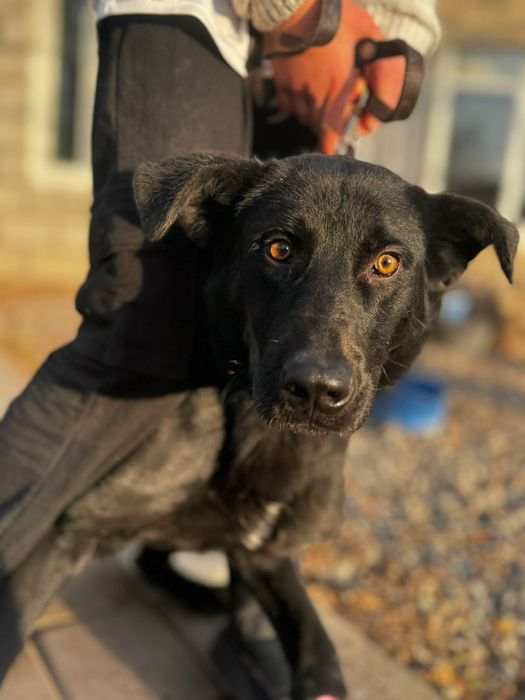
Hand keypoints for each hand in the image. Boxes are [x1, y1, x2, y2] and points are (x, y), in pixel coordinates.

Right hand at [269, 0, 405, 153]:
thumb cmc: (335, 17)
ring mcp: (297, 90)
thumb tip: (383, 96)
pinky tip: (306, 90)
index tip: (336, 147)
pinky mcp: (282, 83)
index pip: (335, 132)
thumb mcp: (368, 35)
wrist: (296, 6)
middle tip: (337, 116)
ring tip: (323, 97)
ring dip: (316, 114)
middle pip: (321, 127)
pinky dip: (299, 104)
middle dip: (330, 126)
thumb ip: (381, 68)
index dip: (334, 145)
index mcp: (338, 88)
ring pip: (306, 117)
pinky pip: (290, 105)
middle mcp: (316, 95)